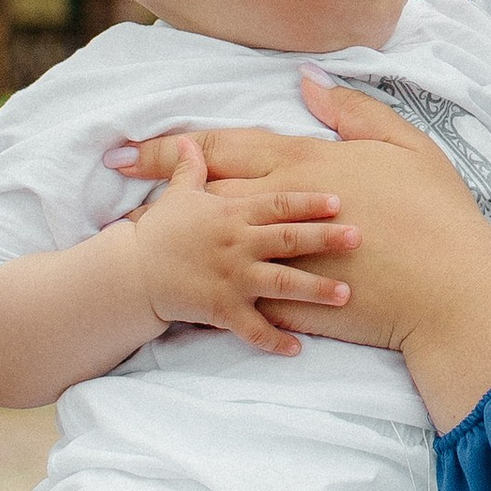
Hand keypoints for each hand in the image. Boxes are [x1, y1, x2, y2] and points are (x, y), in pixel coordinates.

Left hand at [123, 87, 490, 356]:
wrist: (451, 291)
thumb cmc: (438, 215)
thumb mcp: (406, 146)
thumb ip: (354, 111)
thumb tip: (308, 81)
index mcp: (309, 162)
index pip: (224, 148)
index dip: (171, 148)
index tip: (126, 148)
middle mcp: (283, 206)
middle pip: (204, 191)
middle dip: (153, 186)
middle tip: (110, 183)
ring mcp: (282, 256)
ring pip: (211, 241)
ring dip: (170, 236)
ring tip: (130, 236)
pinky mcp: (289, 301)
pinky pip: (232, 290)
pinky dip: (200, 285)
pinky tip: (172, 287)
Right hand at [127, 136, 361, 353]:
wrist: (131, 274)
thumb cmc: (160, 232)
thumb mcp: (178, 194)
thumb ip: (192, 167)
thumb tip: (193, 142)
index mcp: (233, 213)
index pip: (278, 203)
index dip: (309, 201)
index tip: (339, 200)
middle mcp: (237, 244)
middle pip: (288, 238)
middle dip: (324, 238)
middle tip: (358, 238)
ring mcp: (231, 278)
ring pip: (280, 283)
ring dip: (314, 289)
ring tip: (345, 294)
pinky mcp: (222, 309)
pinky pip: (253, 328)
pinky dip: (275, 339)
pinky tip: (298, 348)